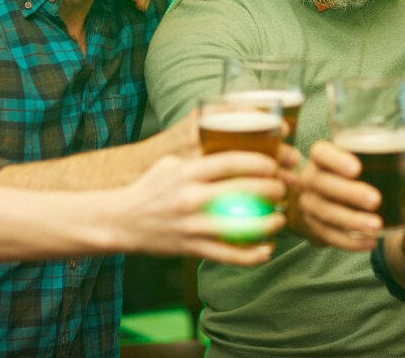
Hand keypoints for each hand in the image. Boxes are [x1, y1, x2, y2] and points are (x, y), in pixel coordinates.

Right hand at [119, 152, 286, 264]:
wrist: (122, 221)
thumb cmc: (150, 188)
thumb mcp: (170, 164)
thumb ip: (199, 159)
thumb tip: (231, 149)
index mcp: (187, 172)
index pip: (230, 162)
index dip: (258, 162)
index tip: (273, 164)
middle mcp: (191, 197)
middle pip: (241, 191)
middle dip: (271, 189)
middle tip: (282, 189)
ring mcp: (192, 225)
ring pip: (239, 226)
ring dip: (267, 223)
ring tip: (279, 219)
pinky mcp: (191, 248)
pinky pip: (228, 255)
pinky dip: (251, 255)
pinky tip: (267, 250)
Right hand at [291, 140, 382, 249]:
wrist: (319, 199)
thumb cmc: (346, 176)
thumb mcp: (360, 165)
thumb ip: (387, 166)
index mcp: (321, 157)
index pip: (321, 153)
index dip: (336, 160)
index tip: (357, 168)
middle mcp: (309, 178)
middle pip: (323, 184)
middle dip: (350, 193)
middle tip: (376, 200)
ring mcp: (308, 204)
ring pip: (326, 212)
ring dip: (352, 220)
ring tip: (377, 225)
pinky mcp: (312, 226)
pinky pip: (329, 235)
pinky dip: (350, 241)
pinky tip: (370, 242)